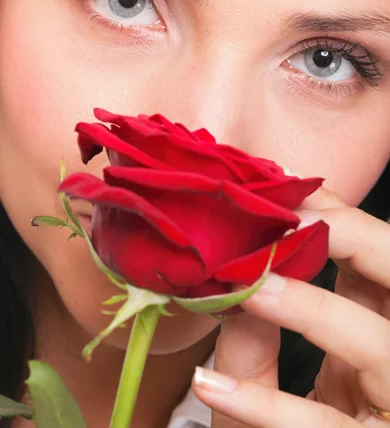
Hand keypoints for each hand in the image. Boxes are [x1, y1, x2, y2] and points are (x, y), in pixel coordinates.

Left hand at [192, 186, 389, 426]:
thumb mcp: (268, 374)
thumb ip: (254, 331)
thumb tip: (235, 275)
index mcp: (382, 330)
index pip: (377, 260)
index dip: (341, 217)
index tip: (288, 188)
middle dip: (356, 237)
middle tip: (293, 215)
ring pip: (380, 347)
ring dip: (312, 310)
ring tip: (251, 287)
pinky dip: (265, 407)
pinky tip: (212, 385)